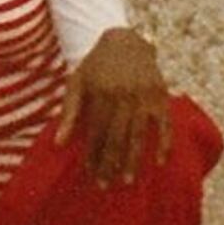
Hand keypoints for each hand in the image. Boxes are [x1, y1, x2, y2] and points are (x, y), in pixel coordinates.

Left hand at [55, 27, 173, 187]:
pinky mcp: (161, 96)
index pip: (96, 131)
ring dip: (133, 160)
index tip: (90, 173)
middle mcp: (124, 95)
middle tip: (105, 185)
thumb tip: (59, 143)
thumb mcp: (77, 82)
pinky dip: (164, 144)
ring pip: (139, 135)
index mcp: (101, 92)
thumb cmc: (97, 65)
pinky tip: (159, 163)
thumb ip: (68, 112)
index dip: (92, 154)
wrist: (126, 40)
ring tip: (127, 181)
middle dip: (110, 163)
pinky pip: (165, 125)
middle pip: (117, 137)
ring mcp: (145, 96)